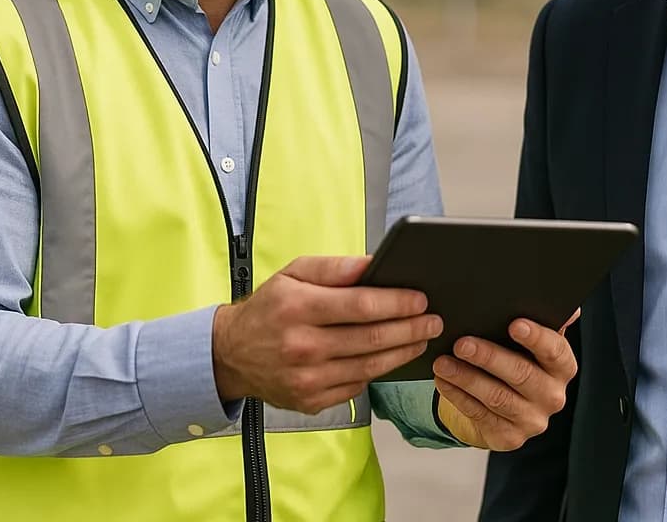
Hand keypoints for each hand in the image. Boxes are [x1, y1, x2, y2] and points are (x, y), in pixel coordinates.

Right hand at [212, 255, 441, 413]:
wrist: (232, 354)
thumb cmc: (270, 306)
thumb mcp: (294, 273)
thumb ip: (335, 267)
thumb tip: (374, 264)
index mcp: (298, 308)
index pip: (361, 305)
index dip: (397, 302)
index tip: (421, 298)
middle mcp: (302, 346)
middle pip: (372, 338)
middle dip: (411, 328)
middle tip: (434, 320)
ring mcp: (307, 379)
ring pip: (370, 365)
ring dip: (404, 351)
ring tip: (423, 337)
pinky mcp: (311, 401)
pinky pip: (357, 385)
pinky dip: (380, 370)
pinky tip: (394, 356)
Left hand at [432, 311, 578, 450]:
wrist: (508, 402)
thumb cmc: (520, 357)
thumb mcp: (531, 340)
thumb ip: (545, 321)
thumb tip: (571, 308)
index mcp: (563, 366)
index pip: (554, 351)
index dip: (536, 337)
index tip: (514, 324)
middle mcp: (553, 395)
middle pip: (521, 374)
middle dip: (489, 357)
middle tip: (462, 344)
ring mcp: (533, 420)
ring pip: (497, 397)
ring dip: (466, 378)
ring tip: (443, 363)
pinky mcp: (510, 437)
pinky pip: (480, 415)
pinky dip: (458, 396)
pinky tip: (444, 380)